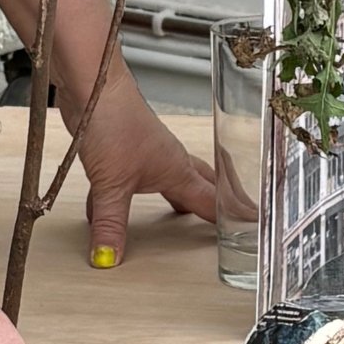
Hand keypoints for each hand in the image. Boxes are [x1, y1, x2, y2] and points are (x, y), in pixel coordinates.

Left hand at [75, 83, 217, 268]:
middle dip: (216, 203)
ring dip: (176, 198)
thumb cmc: (114, 121)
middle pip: (201, 185)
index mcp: (177, 171)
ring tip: (181, 215)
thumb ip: (111, 224)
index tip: (250, 230)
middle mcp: (168, 161)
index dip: (232, 217)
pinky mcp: (124, 149)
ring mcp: (147, 153)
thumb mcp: (111, 184)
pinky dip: (128, 196)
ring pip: (169, 181)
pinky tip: (108, 209)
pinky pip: (134, 180)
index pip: (212, 202)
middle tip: (232, 218)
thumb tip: (109, 258)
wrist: (93, 85)